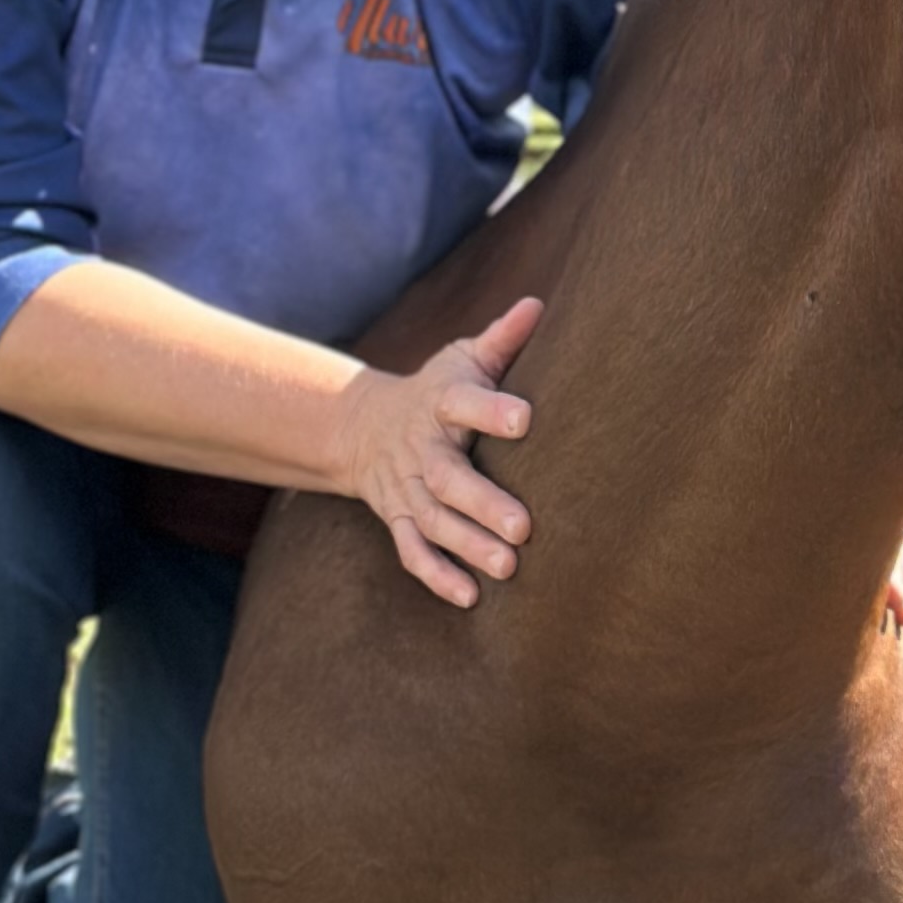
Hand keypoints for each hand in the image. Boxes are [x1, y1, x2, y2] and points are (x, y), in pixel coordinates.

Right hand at [350, 297, 541, 606]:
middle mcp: (421, 449)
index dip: (492, 410)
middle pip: (448, 478)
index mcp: (442, 403)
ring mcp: (406, 488)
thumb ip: (501, 340)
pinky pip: (412, 551)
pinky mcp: (397, 518)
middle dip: (483, 503)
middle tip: (523, 527)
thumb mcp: (462, 358)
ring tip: (508, 568)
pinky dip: (438, 576)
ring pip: (432, 521)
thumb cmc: (437, 390)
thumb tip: (538, 305)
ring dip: (467, 545)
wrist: (364, 427)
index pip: (464, 403)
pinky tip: (471, 597)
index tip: (526, 419)